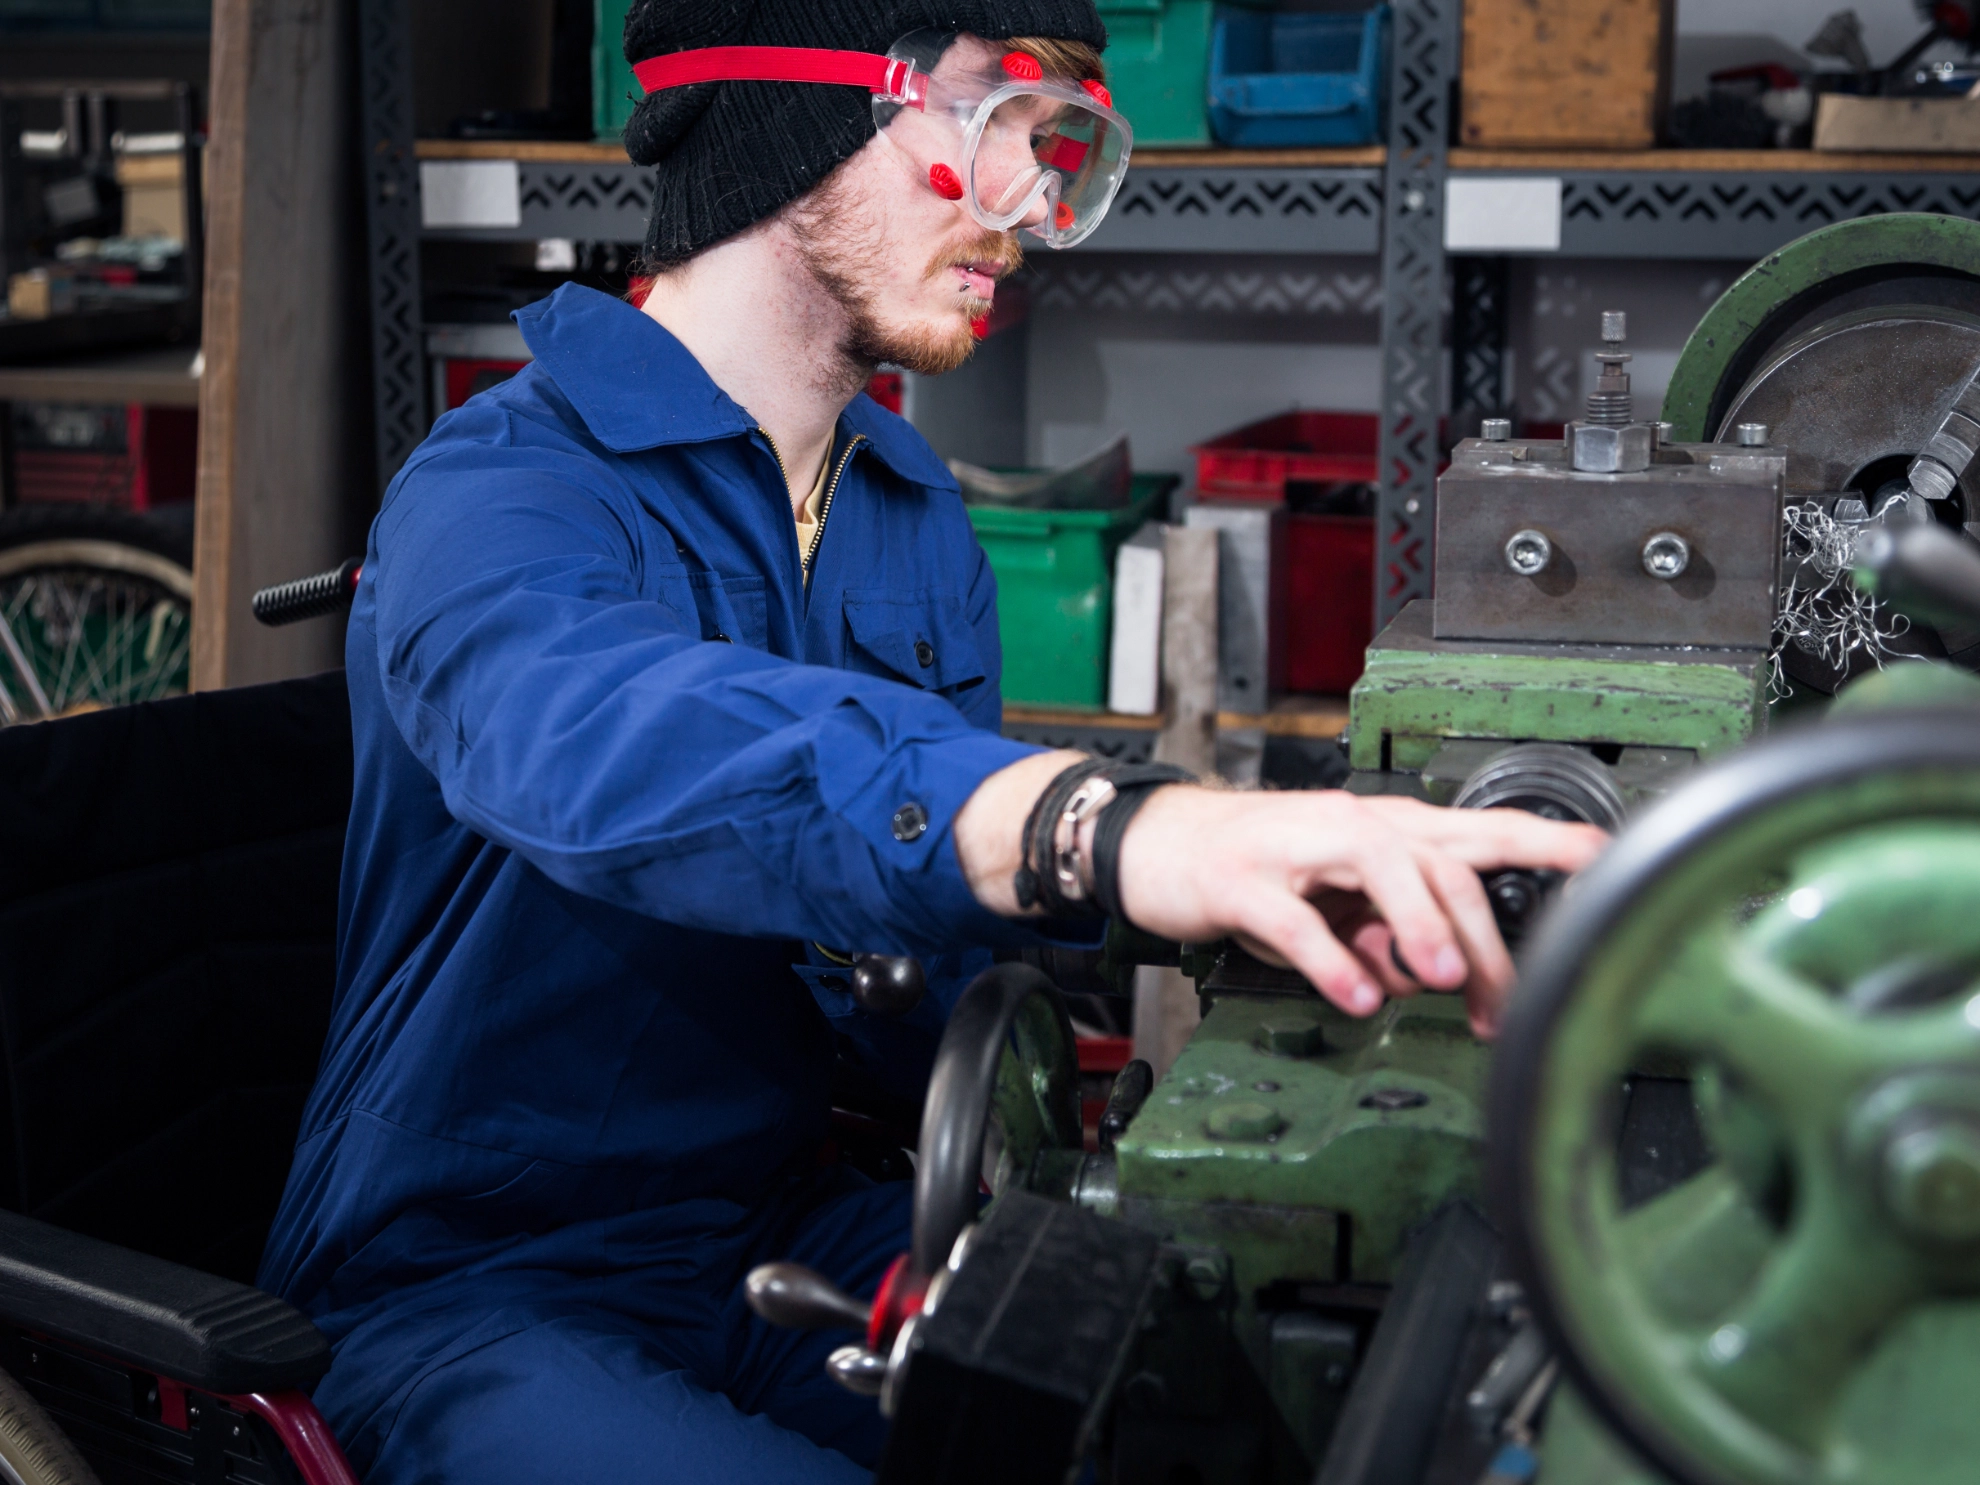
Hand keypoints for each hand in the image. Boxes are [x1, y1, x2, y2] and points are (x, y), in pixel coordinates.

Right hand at [1113, 788, 1607, 1036]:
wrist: (1158, 846)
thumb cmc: (1256, 871)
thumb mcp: (1334, 910)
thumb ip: (1388, 937)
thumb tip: (1430, 978)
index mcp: (1384, 832)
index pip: (1480, 832)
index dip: (1544, 844)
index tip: (1604, 862)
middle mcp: (1351, 827)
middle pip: (1441, 865)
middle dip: (1480, 938)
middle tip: (1501, 1006)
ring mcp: (1296, 848)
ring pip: (1380, 868)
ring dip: (1419, 924)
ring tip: (1440, 980)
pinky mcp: (1242, 879)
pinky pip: (1295, 921)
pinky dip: (1330, 961)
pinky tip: (1354, 996)